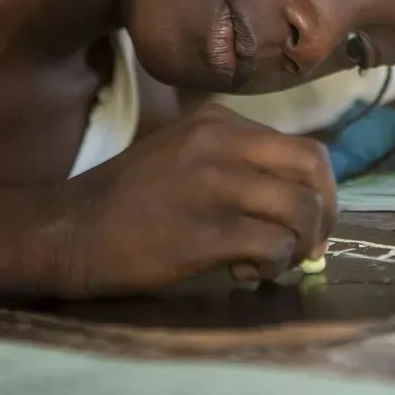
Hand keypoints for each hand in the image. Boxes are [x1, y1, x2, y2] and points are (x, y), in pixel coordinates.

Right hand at [58, 103, 335, 298]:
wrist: (67, 231)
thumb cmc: (127, 198)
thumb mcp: (183, 152)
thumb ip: (236, 160)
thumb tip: (297, 195)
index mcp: (220, 122)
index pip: (304, 148)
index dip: (321, 190)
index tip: (312, 220)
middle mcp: (223, 143)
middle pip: (314, 170)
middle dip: (326, 213)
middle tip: (312, 245)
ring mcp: (216, 185)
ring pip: (301, 210)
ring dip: (299, 245)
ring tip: (271, 263)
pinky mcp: (208, 230)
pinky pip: (273, 246)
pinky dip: (273, 266)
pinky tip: (245, 273)